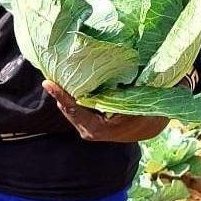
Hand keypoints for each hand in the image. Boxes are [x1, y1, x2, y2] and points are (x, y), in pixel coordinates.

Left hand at [43, 81, 169, 142]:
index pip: (75, 110)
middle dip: (61, 92)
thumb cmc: (148, 114)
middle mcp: (90, 130)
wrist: (151, 127)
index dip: (61, 95)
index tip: (48, 83)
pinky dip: (72, 95)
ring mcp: (88, 128)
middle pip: (68, 109)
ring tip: (56, 75)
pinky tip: (69, 81)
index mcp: (99, 128)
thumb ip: (127, 92)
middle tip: (51, 73)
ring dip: (65, 93)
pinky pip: (76, 108)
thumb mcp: (139, 102)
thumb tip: (123, 69)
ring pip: (71, 108)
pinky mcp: (89, 123)